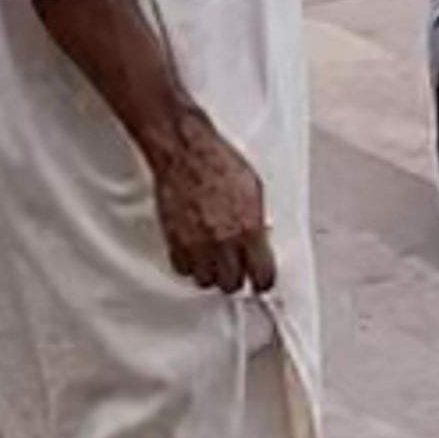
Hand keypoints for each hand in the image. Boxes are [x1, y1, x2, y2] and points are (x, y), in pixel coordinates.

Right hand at [144, 114, 277, 292]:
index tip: (260, 280)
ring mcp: (198, 245)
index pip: (262, 275)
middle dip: (235, 277)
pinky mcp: (176, 242)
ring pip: (206, 281)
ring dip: (211, 273)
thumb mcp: (254, 190)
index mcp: (249, 230)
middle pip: (232, 284)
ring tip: (213, 259)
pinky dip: (189, 264)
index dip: (262, 280)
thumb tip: (261, 237)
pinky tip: (194, 252)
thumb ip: (257, 221)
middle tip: (234, 268)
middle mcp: (224, 242)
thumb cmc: (218, 162)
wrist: (187, 153)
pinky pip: (184, 269)